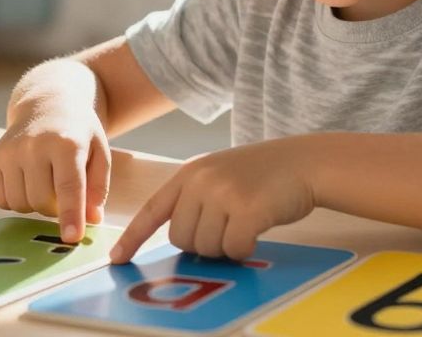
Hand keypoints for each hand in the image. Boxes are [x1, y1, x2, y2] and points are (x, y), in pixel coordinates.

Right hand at [0, 103, 110, 243]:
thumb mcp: (99, 152)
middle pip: (42, 201)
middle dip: (55, 209)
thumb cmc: (78, 133)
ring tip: (45, 183)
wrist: (46, 104)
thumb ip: (98, 187)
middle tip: (63, 193)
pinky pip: (0, 199)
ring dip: (35, 205)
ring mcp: (11, 151)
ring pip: (20, 204)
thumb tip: (91, 220)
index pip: (68, 186)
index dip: (70, 215)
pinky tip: (26, 183)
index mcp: (67, 143)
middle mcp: (35, 145)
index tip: (71, 238)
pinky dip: (15, 201)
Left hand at [109, 137, 318, 262]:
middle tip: (229, 226)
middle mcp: (201, 181)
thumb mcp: (220, 174)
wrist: (303, 162)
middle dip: (203, 244)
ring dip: (226, 246)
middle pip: (181, 240)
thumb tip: (181, 240)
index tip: (117, 259)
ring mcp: (223, 194)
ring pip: (207, 248)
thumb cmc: (264, 174)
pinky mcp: (247, 210)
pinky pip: (234, 249)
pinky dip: (246, 248)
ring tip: (246, 221)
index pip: (153, 209)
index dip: (133, 237)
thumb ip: (196, 199)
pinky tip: (258, 229)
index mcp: (190, 173)